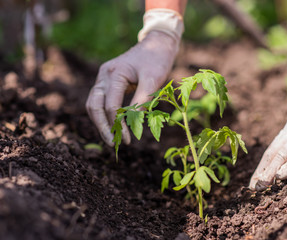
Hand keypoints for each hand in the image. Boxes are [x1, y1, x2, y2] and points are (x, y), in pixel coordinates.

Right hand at [86, 30, 178, 145]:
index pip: (111, 105)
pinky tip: (113, 125)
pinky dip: (104, 114)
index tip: (129, 140)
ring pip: (94, 104)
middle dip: (103, 127)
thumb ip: (142, 101)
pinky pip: (100, 101)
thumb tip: (134, 124)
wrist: (156, 44)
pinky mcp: (107, 81)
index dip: (119, 125)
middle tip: (113, 143)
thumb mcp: (153, 80)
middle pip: (94, 106)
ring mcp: (103, 78)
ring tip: (112, 138)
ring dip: (101, 122)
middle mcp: (104, 75)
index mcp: (114, 73)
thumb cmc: (156, 59)